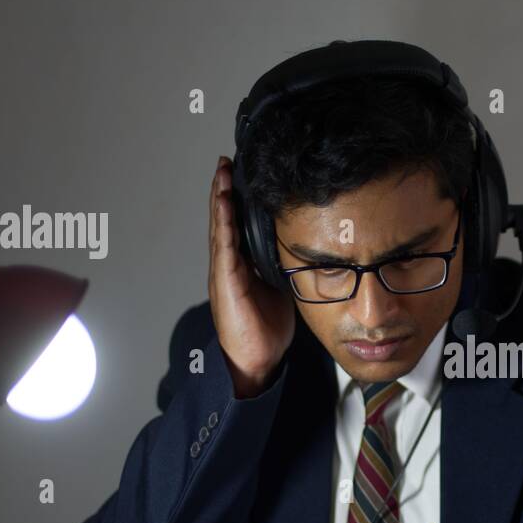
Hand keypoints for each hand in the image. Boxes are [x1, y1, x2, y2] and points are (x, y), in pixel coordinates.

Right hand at [208, 155, 295, 397]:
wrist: (256, 359)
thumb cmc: (265, 329)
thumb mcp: (280, 289)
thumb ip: (283, 268)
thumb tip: (301, 250)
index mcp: (242, 265)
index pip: (238, 225)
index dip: (237, 201)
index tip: (240, 176)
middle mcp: (229, 265)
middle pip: (225, 219)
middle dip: (225, 190)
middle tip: (226, 162)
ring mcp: (224, 271)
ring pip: (220, 227)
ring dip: (220, 198)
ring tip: (222, 172)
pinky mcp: (226, 281)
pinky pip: (224, 245)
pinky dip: (223, 221)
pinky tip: (223, 202)